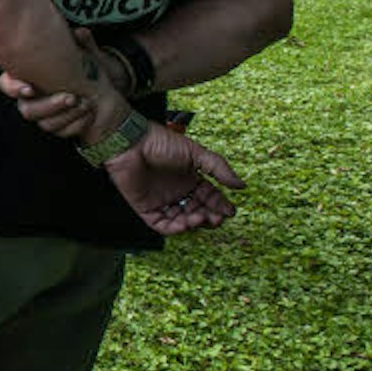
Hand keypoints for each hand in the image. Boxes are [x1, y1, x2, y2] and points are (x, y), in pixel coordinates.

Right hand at [0, 29, 130, 139]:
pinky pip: (63, 132)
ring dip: (67, 115)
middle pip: (27, 110)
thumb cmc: (89, 71)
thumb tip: (80, 32)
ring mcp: (44, 116)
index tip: (31, 89)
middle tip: (72, 97)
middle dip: (50, 105)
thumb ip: (82, 43)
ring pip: (46, 124)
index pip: (6, 84)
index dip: (13, 88)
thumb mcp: (88, 55)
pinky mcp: (57, 129)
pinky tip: (90, 113)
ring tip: (86, 103)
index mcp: (29, 77)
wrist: (106, 96)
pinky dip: (79, 123)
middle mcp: (31, 99)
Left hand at [104, 124, 244, 234]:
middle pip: (198, 212)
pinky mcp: (145, 208)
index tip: (230, 211)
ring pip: (182, 221)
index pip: (210, 197)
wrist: (130, 142)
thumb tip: (241, 185)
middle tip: (217, 217)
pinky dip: (174, 228)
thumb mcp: (196, 153)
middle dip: (210, 217)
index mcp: (190, 178)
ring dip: (194, 223)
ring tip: (200, 217)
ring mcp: (161, 200)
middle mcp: (177, 191)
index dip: (220, 205)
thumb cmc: (160, 142)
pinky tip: (184, 224)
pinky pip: (161, 224)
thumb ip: (218, 169)